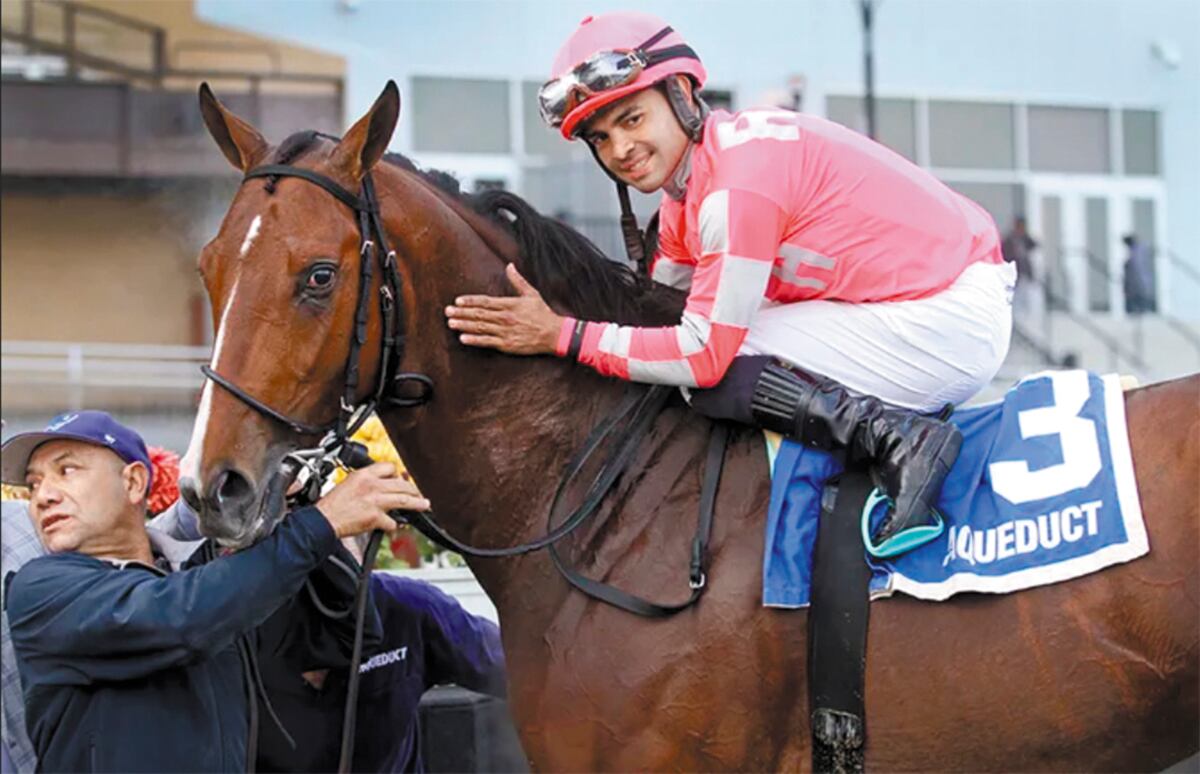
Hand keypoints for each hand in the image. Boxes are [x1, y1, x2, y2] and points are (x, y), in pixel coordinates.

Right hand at [314, 462, 429, 538]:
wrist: (324, 520)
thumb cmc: (332, 504)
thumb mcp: (349, 483)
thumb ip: (367, 481)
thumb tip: (383, 484)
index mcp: (364, 475)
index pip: (389, 467)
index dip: (397, 474)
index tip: (401, 479)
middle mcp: (372, 485)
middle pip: (402, 484)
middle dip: (413, 490)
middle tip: (419, 494)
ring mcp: (375, 501)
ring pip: (404, 500)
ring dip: (417, 504)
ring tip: (425, 505)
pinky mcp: (375, 517)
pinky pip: (391, 521)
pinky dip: (393, 525)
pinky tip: (393, 526)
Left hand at [445, 264, 562, 354]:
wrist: (554, 334)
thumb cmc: (543, 313)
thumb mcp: (532, 294)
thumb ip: (518, 280)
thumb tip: (509, 265)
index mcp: (509, 304)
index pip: (485, 301)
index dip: (470, 301)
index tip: (458, 301)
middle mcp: (505, 317)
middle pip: (479, 314)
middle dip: (462, 312)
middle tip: (447, 311)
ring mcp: (505, 331)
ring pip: (480, 327)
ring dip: (464, 325)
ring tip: (451, 323)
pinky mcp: (507, 344)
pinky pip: (487, 342)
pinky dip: (474, 340)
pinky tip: (463, 338)